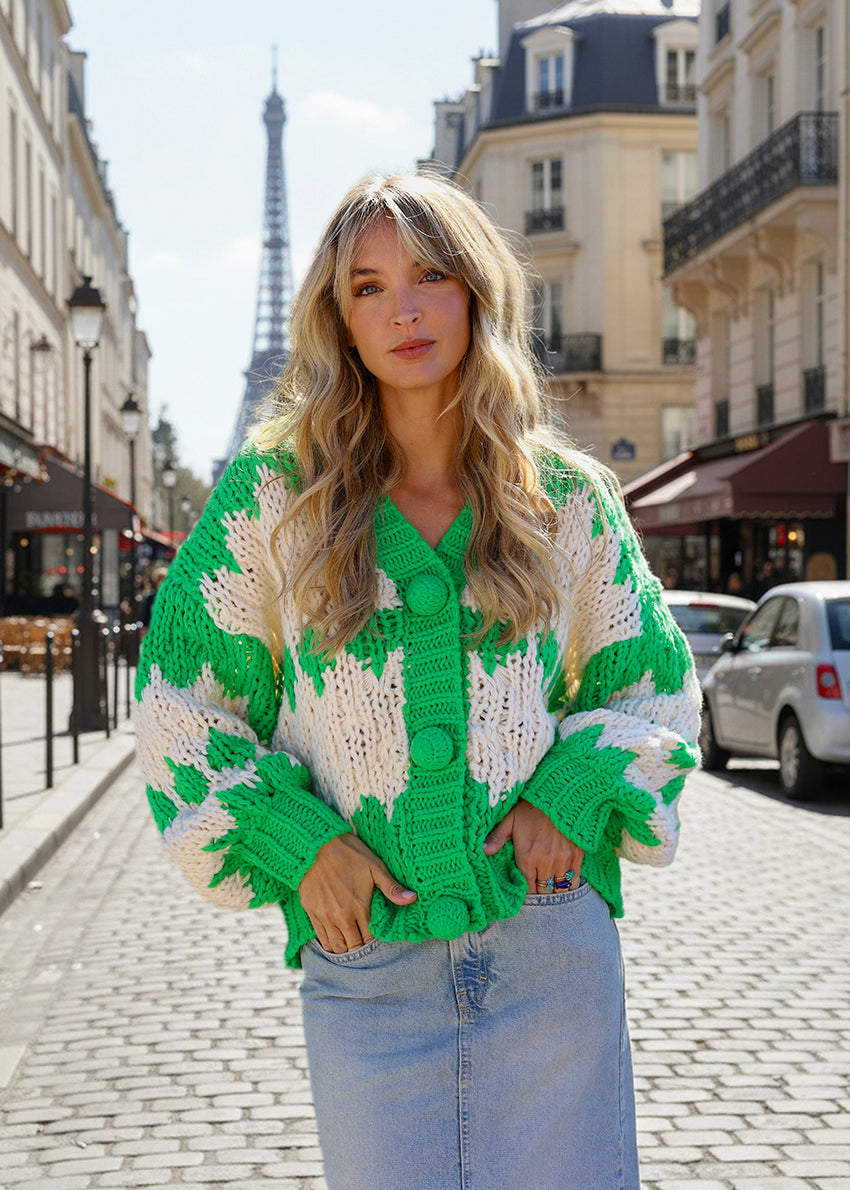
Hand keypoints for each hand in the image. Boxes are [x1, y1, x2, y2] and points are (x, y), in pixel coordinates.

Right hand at [299, 834, 416, 952]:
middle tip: (364, 939)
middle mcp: (341, 916)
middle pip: (354, 945)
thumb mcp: (375, 866)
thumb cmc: (349, 853)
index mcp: (360, 906)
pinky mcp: (311, 912)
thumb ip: (392, 888)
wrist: (317, 844)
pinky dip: (329, 943)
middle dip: (361, 945)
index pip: (370, 937)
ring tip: (350, 940)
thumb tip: (412, 899)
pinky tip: (335, 938)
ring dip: (345, 947)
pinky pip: (321, 938)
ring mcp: (325, 916)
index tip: (376, 933)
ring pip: (337, 946)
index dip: (374, 939)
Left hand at [482, 799, 583, 893]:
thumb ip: (497, 838)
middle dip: (540, 893)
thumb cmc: (531, 807)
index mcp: (526, 857)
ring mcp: (562, 860)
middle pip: (543, 891)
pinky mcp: (576, 856)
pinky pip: (574, 880)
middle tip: (539, 890)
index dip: (526, 891)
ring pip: (559, 888)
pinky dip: (569, 885)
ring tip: (551, 889)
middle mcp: (545, 863)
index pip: (527, 888)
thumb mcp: (510, 820)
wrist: (559, 795)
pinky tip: (564, 884)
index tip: (526, 889)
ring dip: (555, 891)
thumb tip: (483, 852)